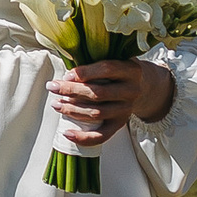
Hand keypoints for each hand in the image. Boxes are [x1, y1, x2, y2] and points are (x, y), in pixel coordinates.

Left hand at [51, 59, 174, 148]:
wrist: (144, 87)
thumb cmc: (120, 71)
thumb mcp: (116, 59)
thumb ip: (96, 61)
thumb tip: (66, 72)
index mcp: (131, 70)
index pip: (107, 70)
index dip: (85, 73)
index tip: (66, 75)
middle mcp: (132, 91)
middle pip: (99, 93)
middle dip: (72, 91)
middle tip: (52, 87)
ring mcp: (126, 110)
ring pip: (97, 113)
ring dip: (72, 110)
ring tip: (55, 104)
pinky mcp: (121, 124)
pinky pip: (102, 135)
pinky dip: (83, 137)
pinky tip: (66, 132)